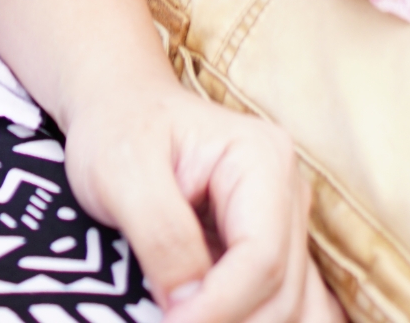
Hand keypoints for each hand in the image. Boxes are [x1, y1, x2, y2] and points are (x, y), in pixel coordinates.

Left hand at [64, 78, 340, 322]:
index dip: (219, 308)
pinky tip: (218, 320)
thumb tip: (188, 305)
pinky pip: (281, 305)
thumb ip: (161, 235)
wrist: (121, 108)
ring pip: (290, 307)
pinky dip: (252, 321)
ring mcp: (284, 223)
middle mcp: (287, 191)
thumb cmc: (119, 128)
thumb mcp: (124, 170)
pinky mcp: (270, 249)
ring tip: (184, 322)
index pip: (261, 258)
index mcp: (262, 158)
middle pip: (281, 292)